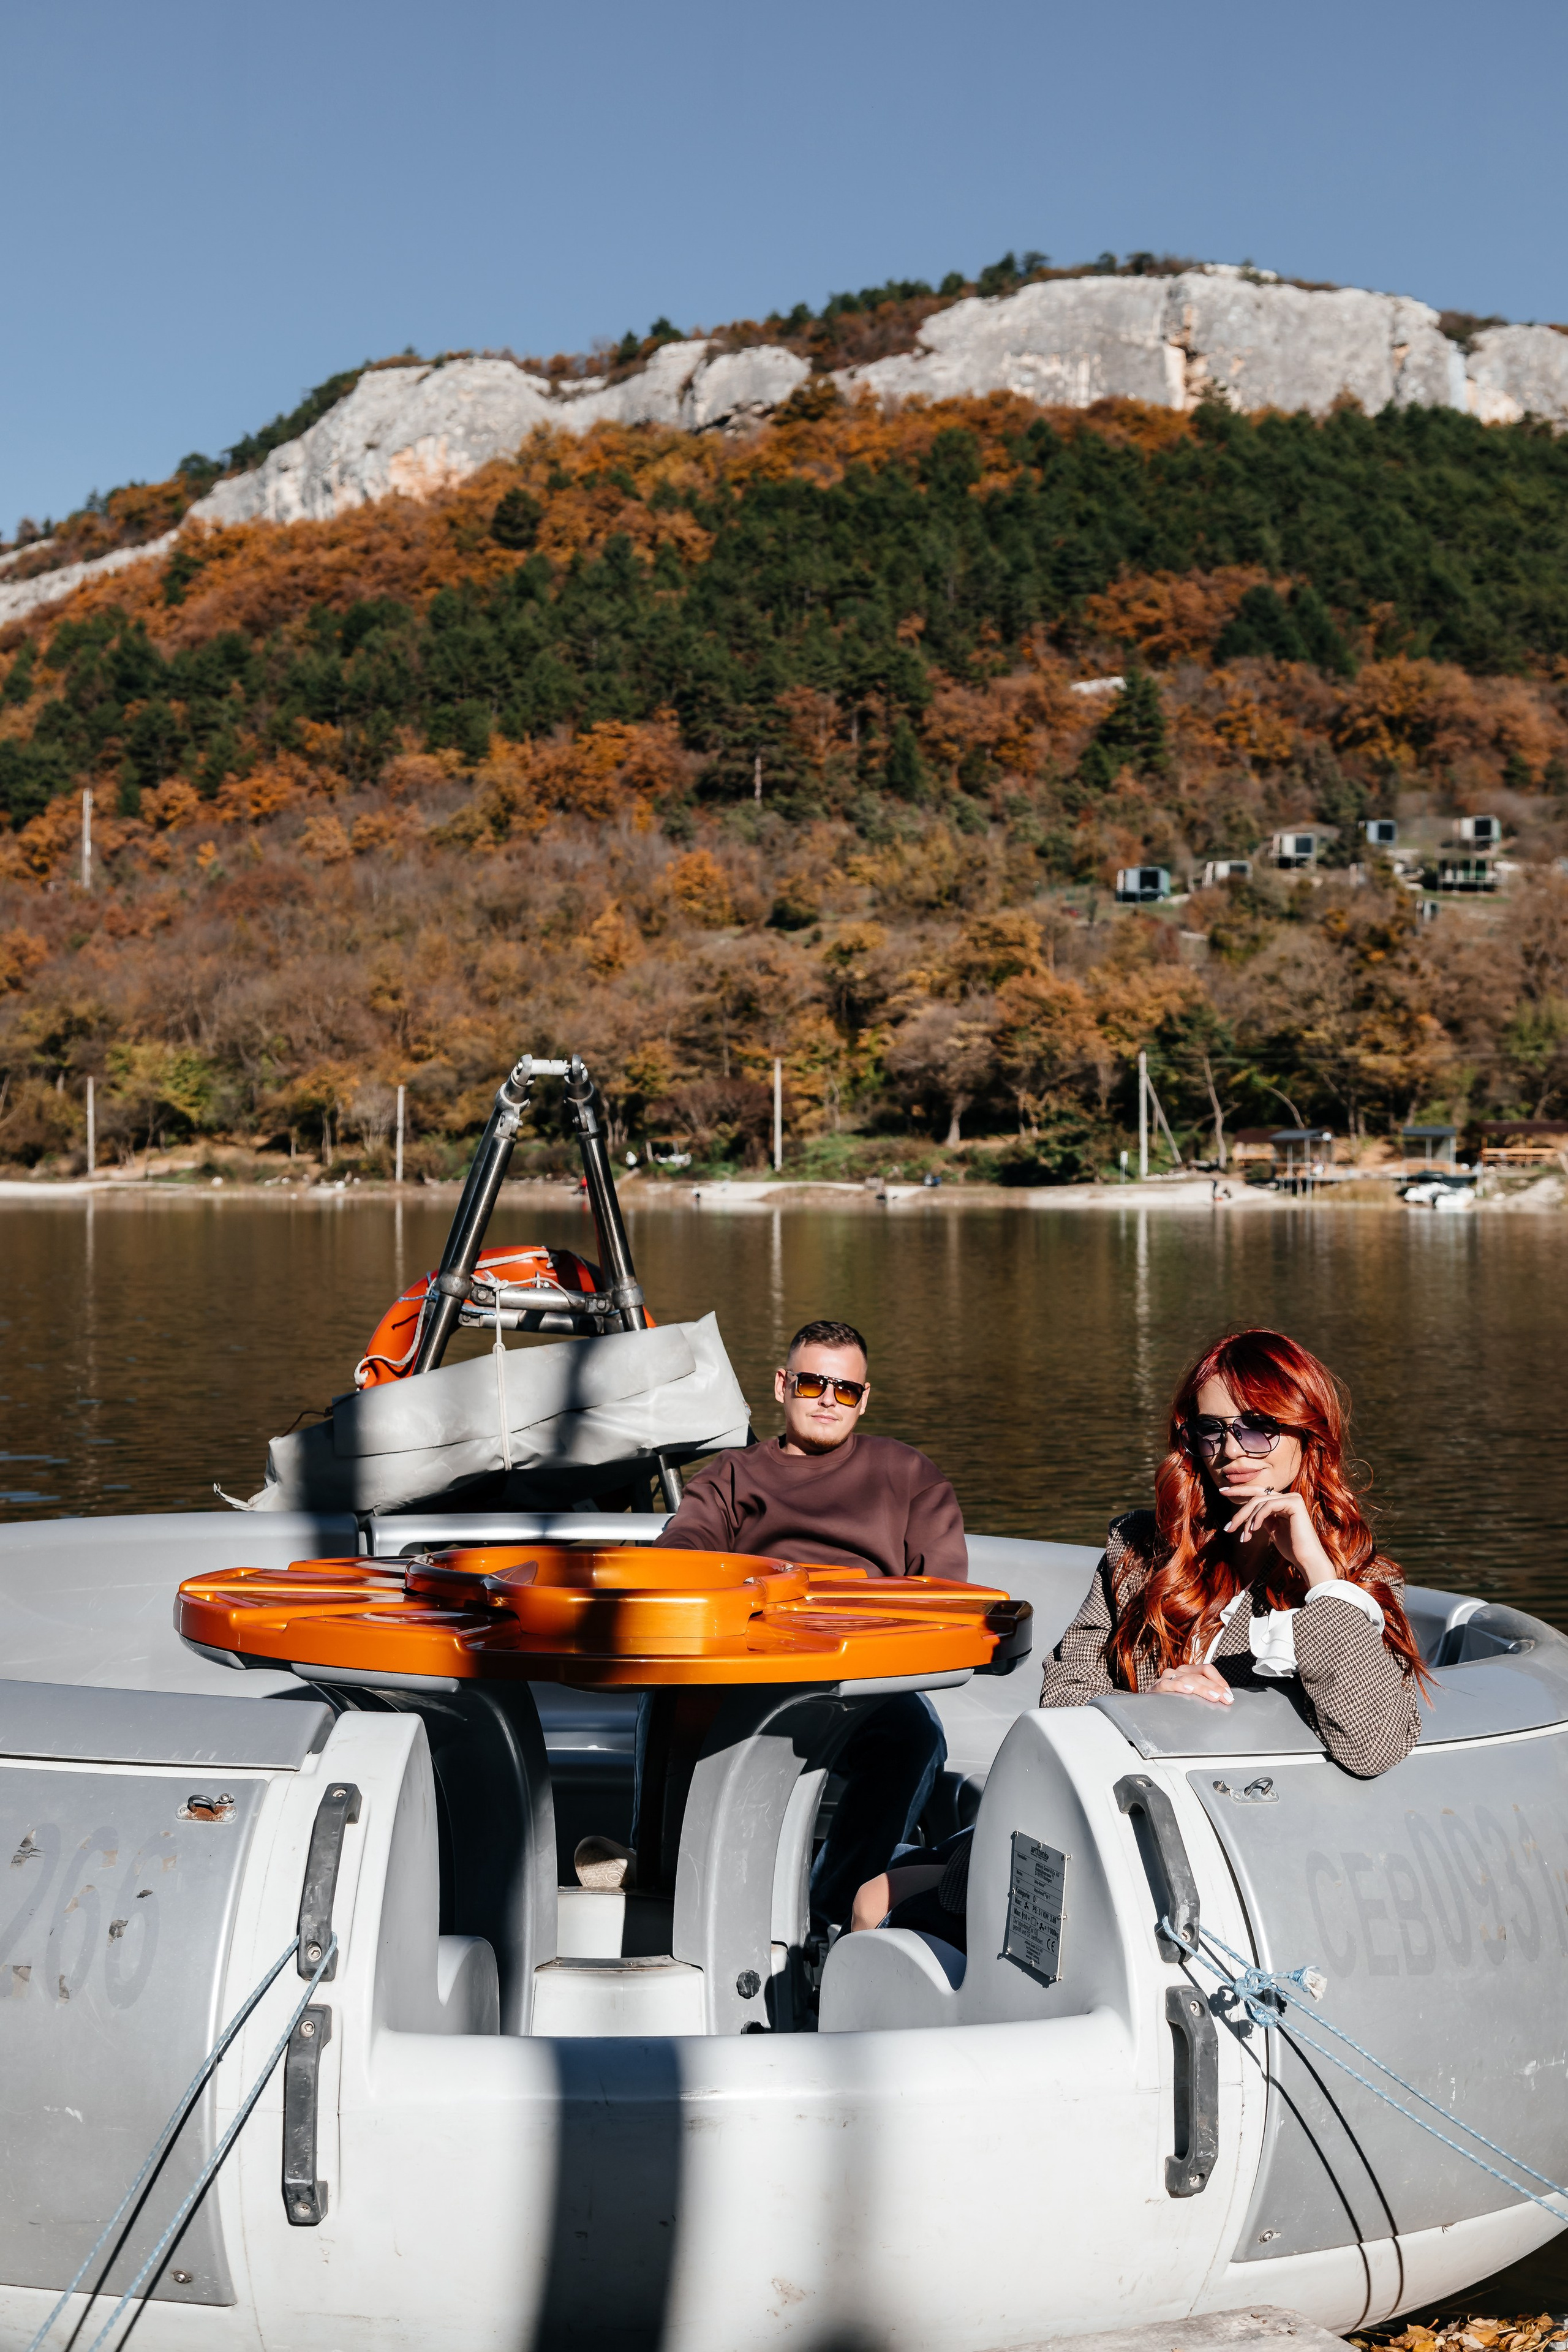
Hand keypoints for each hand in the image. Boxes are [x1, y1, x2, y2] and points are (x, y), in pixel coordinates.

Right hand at [1153, 1661, 1233, 1706]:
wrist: (1148, 1711)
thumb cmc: (1172, 1704)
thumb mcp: (1191, 1698)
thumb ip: (1204, 1696)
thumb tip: (1225, 1701)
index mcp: (1188, 1672)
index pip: (1207, 1669)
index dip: (1220, 1681)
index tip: (1229, 1696)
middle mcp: (1179, 1672)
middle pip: (1200, 1675)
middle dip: (1216, 1687)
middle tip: (1225, 1699)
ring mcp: (1167, 1678)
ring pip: (1187, 1678)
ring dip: (1202, 1688)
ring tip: (1214, 1697)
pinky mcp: (1157, 1687)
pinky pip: (1168, 1684)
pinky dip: (1179, 1686)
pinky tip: (1187, 1691)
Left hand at [1218, 1483, 1334, 1585]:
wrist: (1306, 1559)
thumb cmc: (1291, 1548)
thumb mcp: (1273, 1530)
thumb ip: (1263, 1519)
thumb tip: (1250, 1515)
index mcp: (1283, 1502)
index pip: (1258, 1493)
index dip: (1239, 1491)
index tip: (1222, 1491)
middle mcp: (1288, 1497)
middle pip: (1256, 1495)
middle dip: (1239, 1508)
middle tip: (1227, 1526)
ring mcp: (1292, 1498)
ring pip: (1259, 1502)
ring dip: (1247, 1520)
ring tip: (1243, 1538)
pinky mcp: (1294, 1503)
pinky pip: (1268, 1506)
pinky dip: (1257, 1518)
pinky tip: (1253, 1530)